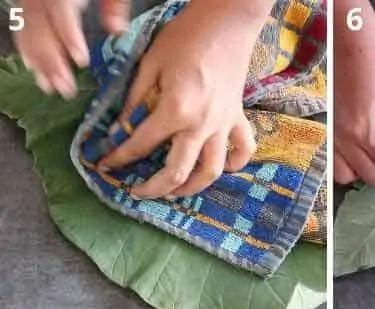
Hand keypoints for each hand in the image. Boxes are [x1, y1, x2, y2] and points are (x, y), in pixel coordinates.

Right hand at [13, 0, 129, 98]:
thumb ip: (113, 3)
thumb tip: (117, 30)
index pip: (59, 7)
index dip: (68, 34)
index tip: (81, 59)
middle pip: (39, 22)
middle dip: (51, 58)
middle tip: (65, 87)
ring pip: (26, 26)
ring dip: (37, 59)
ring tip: (49, 87)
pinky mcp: (27, 2)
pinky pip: (20, 23)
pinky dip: (26, 47)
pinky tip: (33, 68)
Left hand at [98, 1, 261, 198]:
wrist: (226, 22)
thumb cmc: (185, 37)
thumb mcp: (150, 64)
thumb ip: (136, 100)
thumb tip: (122, 129)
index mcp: (176, 110)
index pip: (142, 143)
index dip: (119, 157)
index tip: (105, 165)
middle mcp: (201, 125)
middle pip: (178, 172)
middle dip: (155, 188)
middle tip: (138, 192)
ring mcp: (222, 126)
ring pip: (211, 171)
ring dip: (192, 188)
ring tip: (175, 191)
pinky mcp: (237, 119)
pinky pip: (242, 150)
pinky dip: (234, 163)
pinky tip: (222, 167)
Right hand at [334, 0, 374, 185]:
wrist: (343, 33)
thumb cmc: (371, 53)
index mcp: (365, 129)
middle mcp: (345, 139)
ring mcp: (332, 137)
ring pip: (351, 176)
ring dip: (373, 172)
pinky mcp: (327, 130)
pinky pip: (336, 163)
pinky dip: (353, 166)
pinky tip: (367, 153)